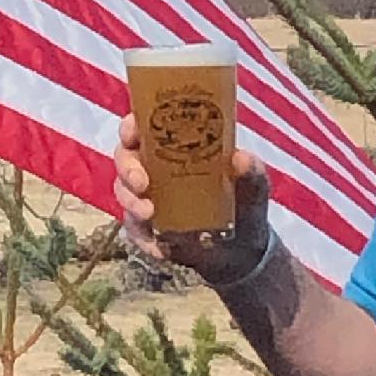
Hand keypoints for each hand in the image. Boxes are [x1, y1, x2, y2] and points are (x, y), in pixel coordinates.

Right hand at [113, 112, 271, 284]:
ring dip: (131, 202)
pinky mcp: (145, 228)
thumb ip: (252, 172)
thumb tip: (241, 159)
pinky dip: (143, 238)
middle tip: (142, 182)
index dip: (131, 126)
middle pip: (124, 156)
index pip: (143, 126)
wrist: (242, 249)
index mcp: (175, 145)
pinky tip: (159, 246)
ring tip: (150, 213)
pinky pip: (133, 230)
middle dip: (127, 168)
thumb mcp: (253, 186)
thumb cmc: (244, 203)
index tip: (133, 133)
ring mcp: (146, 197)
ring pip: (122, 191)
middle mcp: (154, 167)